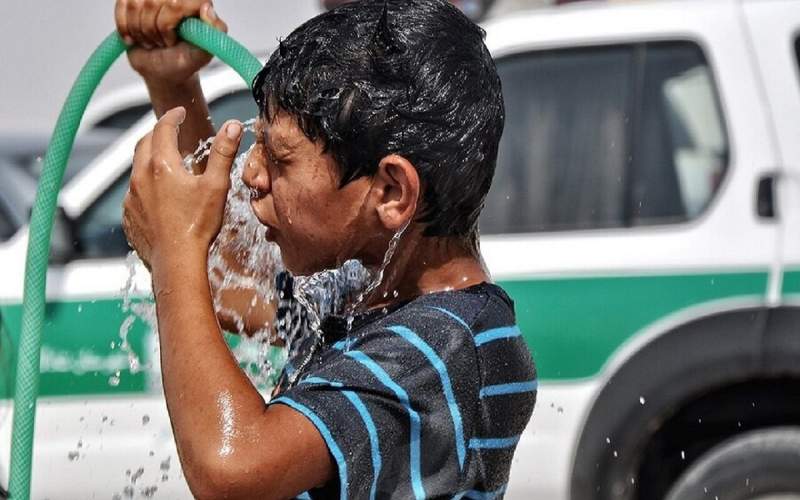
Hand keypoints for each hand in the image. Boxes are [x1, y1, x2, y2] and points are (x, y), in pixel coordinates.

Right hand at [115, 0, 227, 84]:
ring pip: (135, 3)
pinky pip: (122, 4)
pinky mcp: (135, 0)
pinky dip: (125, 27)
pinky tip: (135, 38)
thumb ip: (214, 31)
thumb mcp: (204, 52)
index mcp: (195, 2)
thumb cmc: (185, 61)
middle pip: (152, 2)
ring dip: (140, 30)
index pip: (175, 2)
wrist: (164, 69)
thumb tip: (207, 7)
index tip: (172, 40)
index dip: (167, 24)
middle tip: (162, 43)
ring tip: (152, 41)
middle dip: (153, 30)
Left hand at [122, 107, 242, 272]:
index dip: (173, 117)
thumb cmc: (198, 225)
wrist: (176, 262)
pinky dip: (145, 185)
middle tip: (171, 131)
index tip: (180, 112)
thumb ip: (223, 153)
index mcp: (162, 165)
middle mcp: (140, 177)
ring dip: (150, 160)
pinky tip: (159, 195)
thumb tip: (233, 125)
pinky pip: (134, 192)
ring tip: (167, 163)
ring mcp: (131, 197)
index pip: (163, 129)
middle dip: (157, 133)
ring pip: (137, 168)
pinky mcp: (129, 215)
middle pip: (144, 143)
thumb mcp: (216, 186)